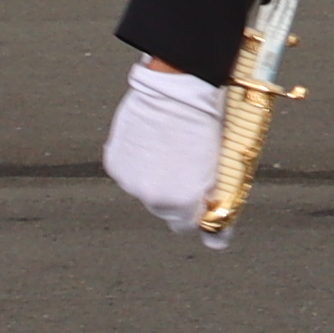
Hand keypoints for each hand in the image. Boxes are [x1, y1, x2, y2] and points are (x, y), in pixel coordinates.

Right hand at [100, 63, 226, 242]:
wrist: (177, 91)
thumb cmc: (205, 126)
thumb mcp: (217, 169)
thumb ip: (214, 205)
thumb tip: (216, 242)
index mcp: (182, 203)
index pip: (186, 225)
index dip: (194, 209)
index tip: (197, 194)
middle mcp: (154, 198)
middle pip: (163, 208)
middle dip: (172, 191)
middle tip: (181, 163)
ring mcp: (131, 181)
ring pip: (143, 188)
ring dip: (152, 175)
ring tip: (164, 147)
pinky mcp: (115, 162)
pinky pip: (127, 171)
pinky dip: (135, 161)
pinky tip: (148, 141)